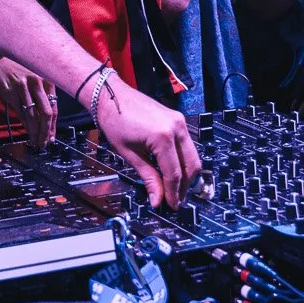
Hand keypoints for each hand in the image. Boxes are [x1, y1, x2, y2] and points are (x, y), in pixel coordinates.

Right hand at [0, 58, 56, 146]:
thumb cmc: (20, 75)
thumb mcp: (35, 84)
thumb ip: (42, 101)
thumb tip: (47, 126)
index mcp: (47, 82)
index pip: (54, 109)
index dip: (53, 127)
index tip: (51, 138)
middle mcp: (38, 83)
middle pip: (46, 113)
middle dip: (45, 132)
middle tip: (43, 143)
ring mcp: (25, 87)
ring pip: (33, 116)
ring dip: (34, 132)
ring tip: (35, 141)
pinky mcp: (12, 92)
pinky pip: (21, 112)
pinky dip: (25, 125)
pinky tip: (27, 131)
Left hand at [91, 77, 198, 208]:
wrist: (110, 96)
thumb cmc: (114, 120)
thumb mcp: (129, 154)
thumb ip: (148, 177)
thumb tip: (158, 199)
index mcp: (163, 136)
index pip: (174, 173)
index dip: (173, 193)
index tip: (171, 206)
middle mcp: (177, 127)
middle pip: (191, 166)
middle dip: (184, 186)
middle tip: (175, 200)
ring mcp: (180, 121)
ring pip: (192, 156)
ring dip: (186, 174)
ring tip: (174, 189)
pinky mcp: (178, 119)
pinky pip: (187, 145)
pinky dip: (183, 160)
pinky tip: (173, 170)